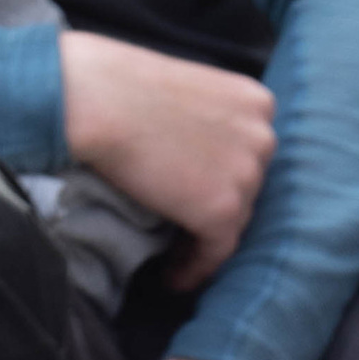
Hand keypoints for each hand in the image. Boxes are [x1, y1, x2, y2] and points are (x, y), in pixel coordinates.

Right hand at [61, 29, 273, 291]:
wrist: (95, 99)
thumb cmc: (122, 83)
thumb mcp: (187, 86)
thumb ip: (211, 117)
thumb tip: (206, 152)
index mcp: (256, 101)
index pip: (249, 149)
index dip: (225, 170)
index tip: (202, 185)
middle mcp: (264, 137)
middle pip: (246, 184)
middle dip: (218, 199)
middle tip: (185, 217)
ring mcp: (247, 175)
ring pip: (234, 219)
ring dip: (205, 233)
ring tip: (176, 249)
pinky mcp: (224, 211)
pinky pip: (215, 252)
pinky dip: (193, 268)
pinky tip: (171, 276)